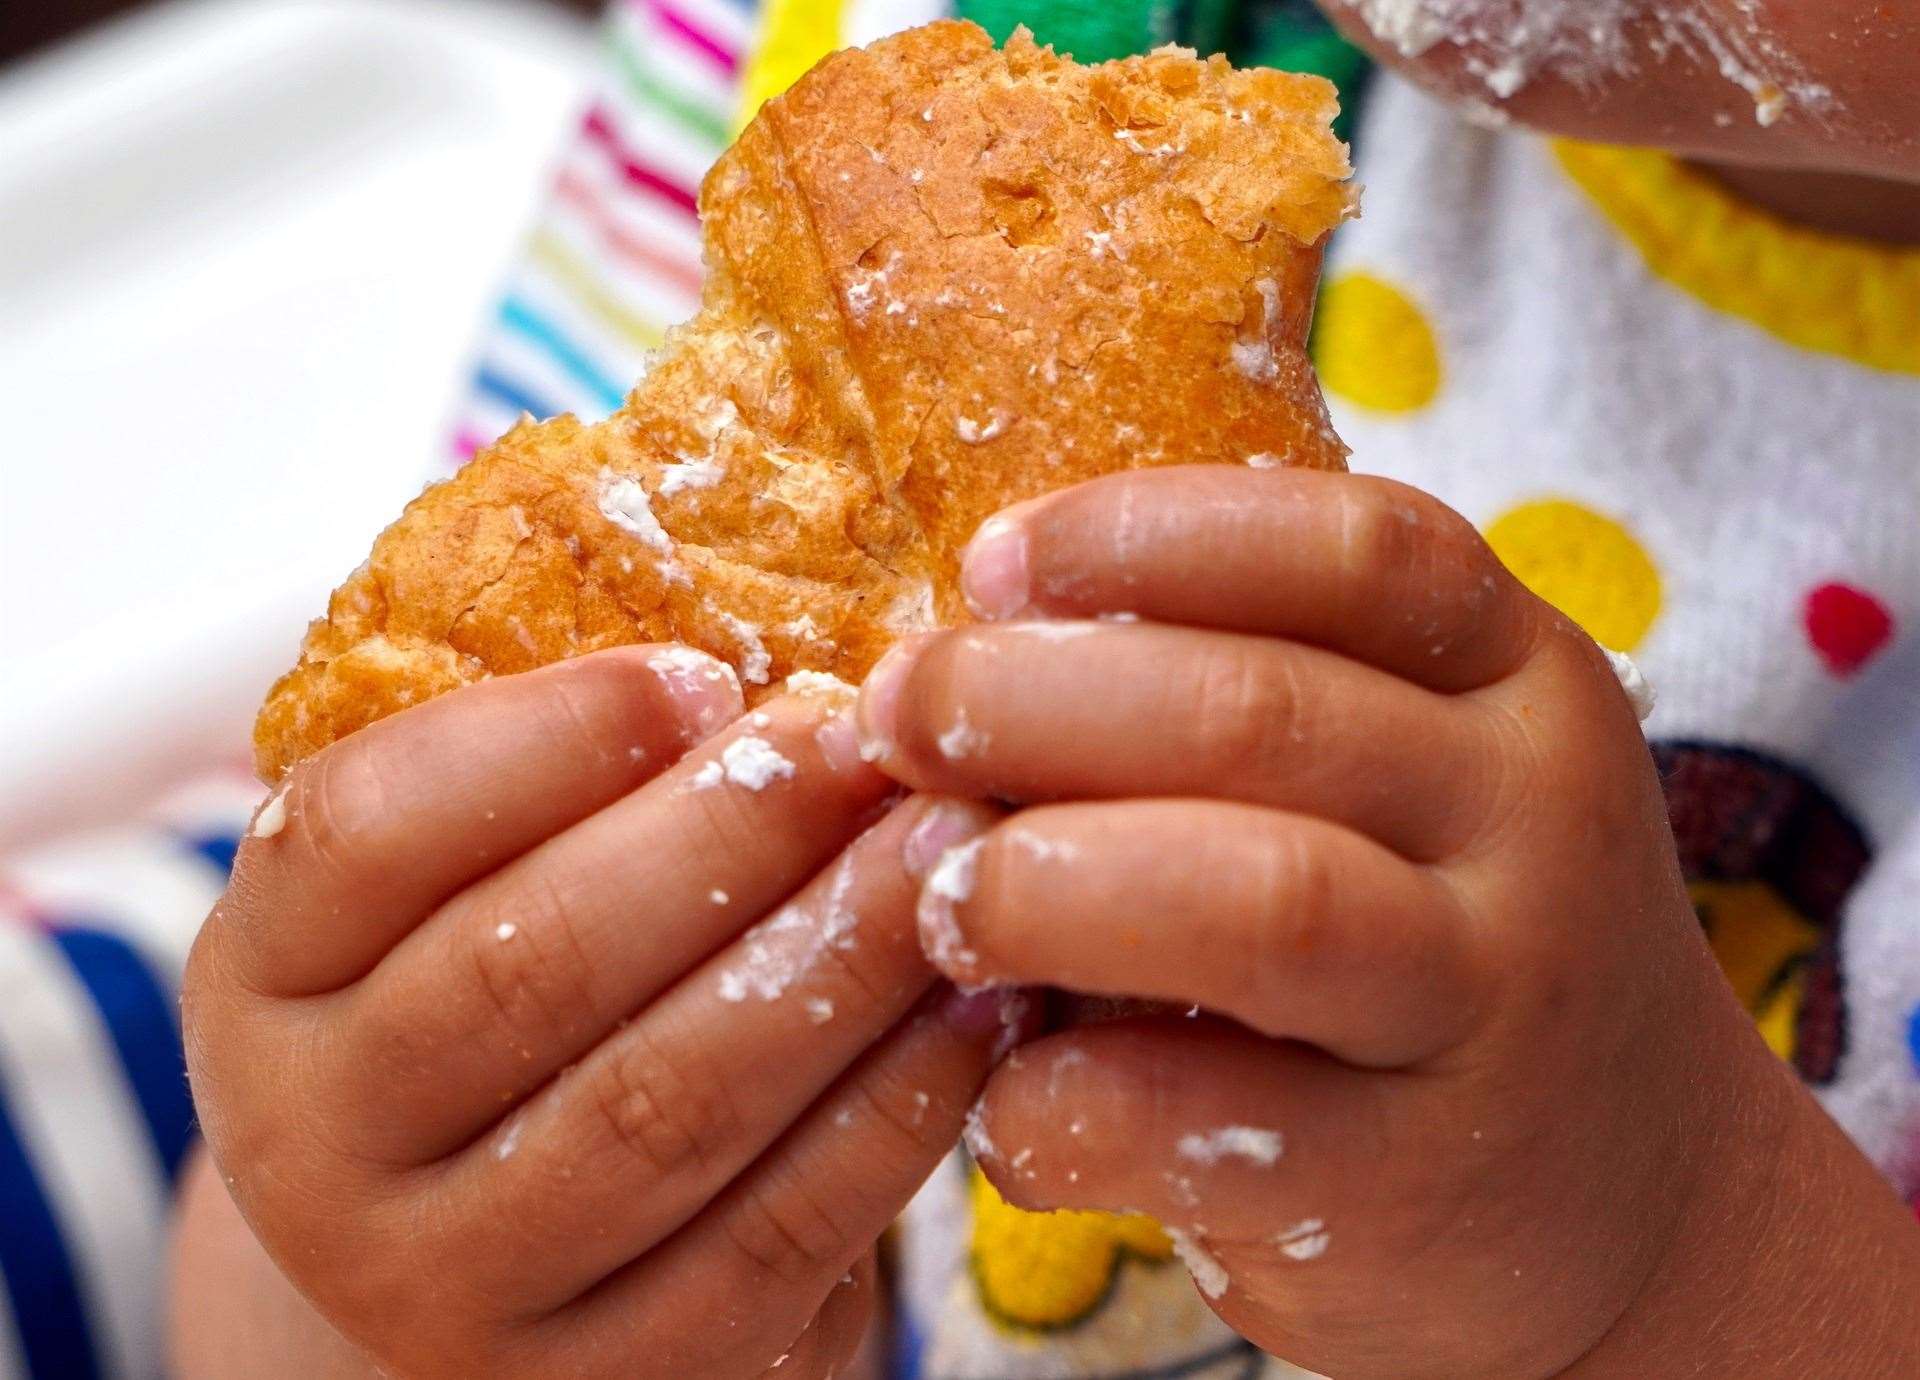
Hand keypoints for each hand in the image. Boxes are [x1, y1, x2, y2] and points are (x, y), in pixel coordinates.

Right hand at [184, 648, 1018, 1377]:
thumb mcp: (465, 882)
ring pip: (661, 1104)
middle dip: (729, 836)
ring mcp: (445, 1291)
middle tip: (866, 744)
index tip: (705, 675)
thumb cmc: (506, 996)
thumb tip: (760, 648)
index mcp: (259, 976)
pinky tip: (971, 1005)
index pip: (365, 831)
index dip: (545, 737)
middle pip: (529, 963)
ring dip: (834, 959)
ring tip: (944, 851)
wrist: (489, 1250)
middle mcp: (312, 1150)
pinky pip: (769, 1237)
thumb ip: (552, 778)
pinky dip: (892, 1110)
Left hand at [854, 466, 1919, 1376]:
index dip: (1144, 536)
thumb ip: (1243, 708)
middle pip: (1263, 713)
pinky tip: (1007, 1098)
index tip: (991, 565)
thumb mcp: (1409, 784)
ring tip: (941, 902)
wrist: (1635, 1203)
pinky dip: (1053, 1099)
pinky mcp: (1416, 1185)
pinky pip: (1192, 1117)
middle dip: (1032, 701)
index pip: (1350, 550)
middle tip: (901, 719)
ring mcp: (1492, 1006)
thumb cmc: (1443, 943)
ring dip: (1044, 886)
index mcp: (1519, 679)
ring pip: (1258, 900)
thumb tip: (962, 664)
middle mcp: (1538, 821)